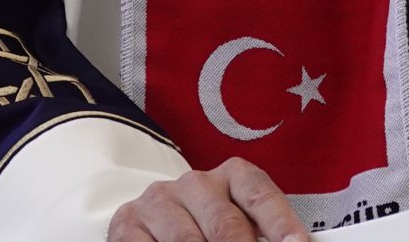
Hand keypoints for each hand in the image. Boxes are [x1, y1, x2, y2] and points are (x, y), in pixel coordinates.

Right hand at [107, 158, 311, 241]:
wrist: (154, 220)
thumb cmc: (208, 225)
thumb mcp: (240, 222)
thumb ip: (264, 232)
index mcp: (232, 176)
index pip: (260, 196)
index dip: (281, 224)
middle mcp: (195, 183)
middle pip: (226, 225)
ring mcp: (159, 201)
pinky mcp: (128, 223)